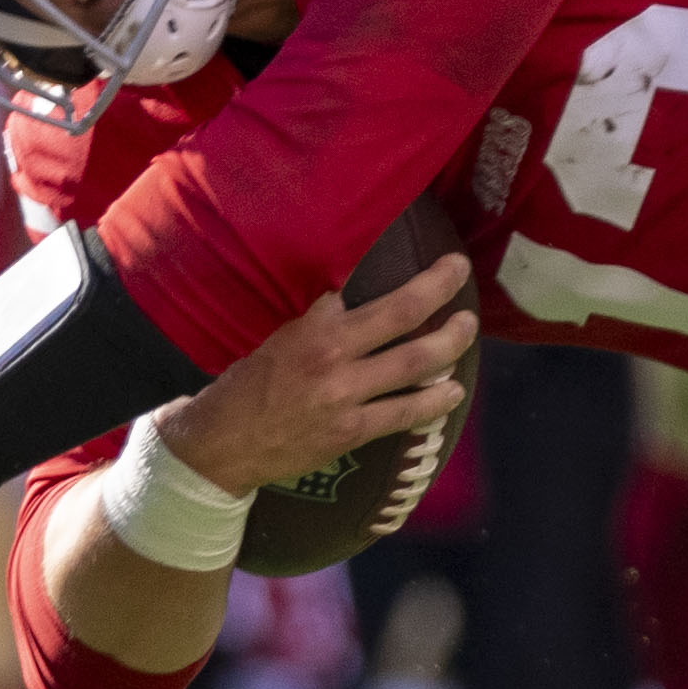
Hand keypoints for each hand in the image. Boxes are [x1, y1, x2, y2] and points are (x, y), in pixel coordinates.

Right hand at [152, 253, 476, 490]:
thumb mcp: (273, 336)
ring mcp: (345, 395)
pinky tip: (454, 391)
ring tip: (468, 326)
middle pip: (403, 312)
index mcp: (310, 324)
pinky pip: (405, 414)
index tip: (410, 241)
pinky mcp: (351, 431)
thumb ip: (316, 317)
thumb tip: (348, 290)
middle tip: (459, 269)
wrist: (219, 447)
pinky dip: (435, 401)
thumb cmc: (244, 385)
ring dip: (451, 342)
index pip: (357, 278)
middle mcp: (332, 354)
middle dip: (439, 286)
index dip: (383, 258)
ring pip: (416, 362)